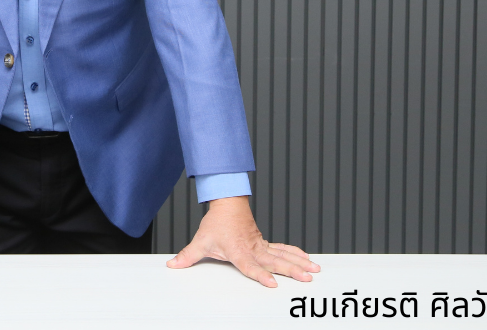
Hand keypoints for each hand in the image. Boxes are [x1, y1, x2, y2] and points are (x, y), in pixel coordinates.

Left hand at [167, 195, 319, 286]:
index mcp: (238, 250)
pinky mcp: (265, 243)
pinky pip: (283, 249)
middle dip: (291, 270)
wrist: (227, 203)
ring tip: (314, 270)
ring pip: (283, 255)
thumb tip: (173, 264)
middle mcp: (253, 248)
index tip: (273, 283)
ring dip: (299, 262)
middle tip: (306, 278)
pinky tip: (307, 259)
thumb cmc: (216, 223)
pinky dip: (296, 254)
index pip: (250, 266)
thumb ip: (188, 255)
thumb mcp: (201, 240)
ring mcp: (261, 245)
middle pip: (275, 262)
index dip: (261, 275)